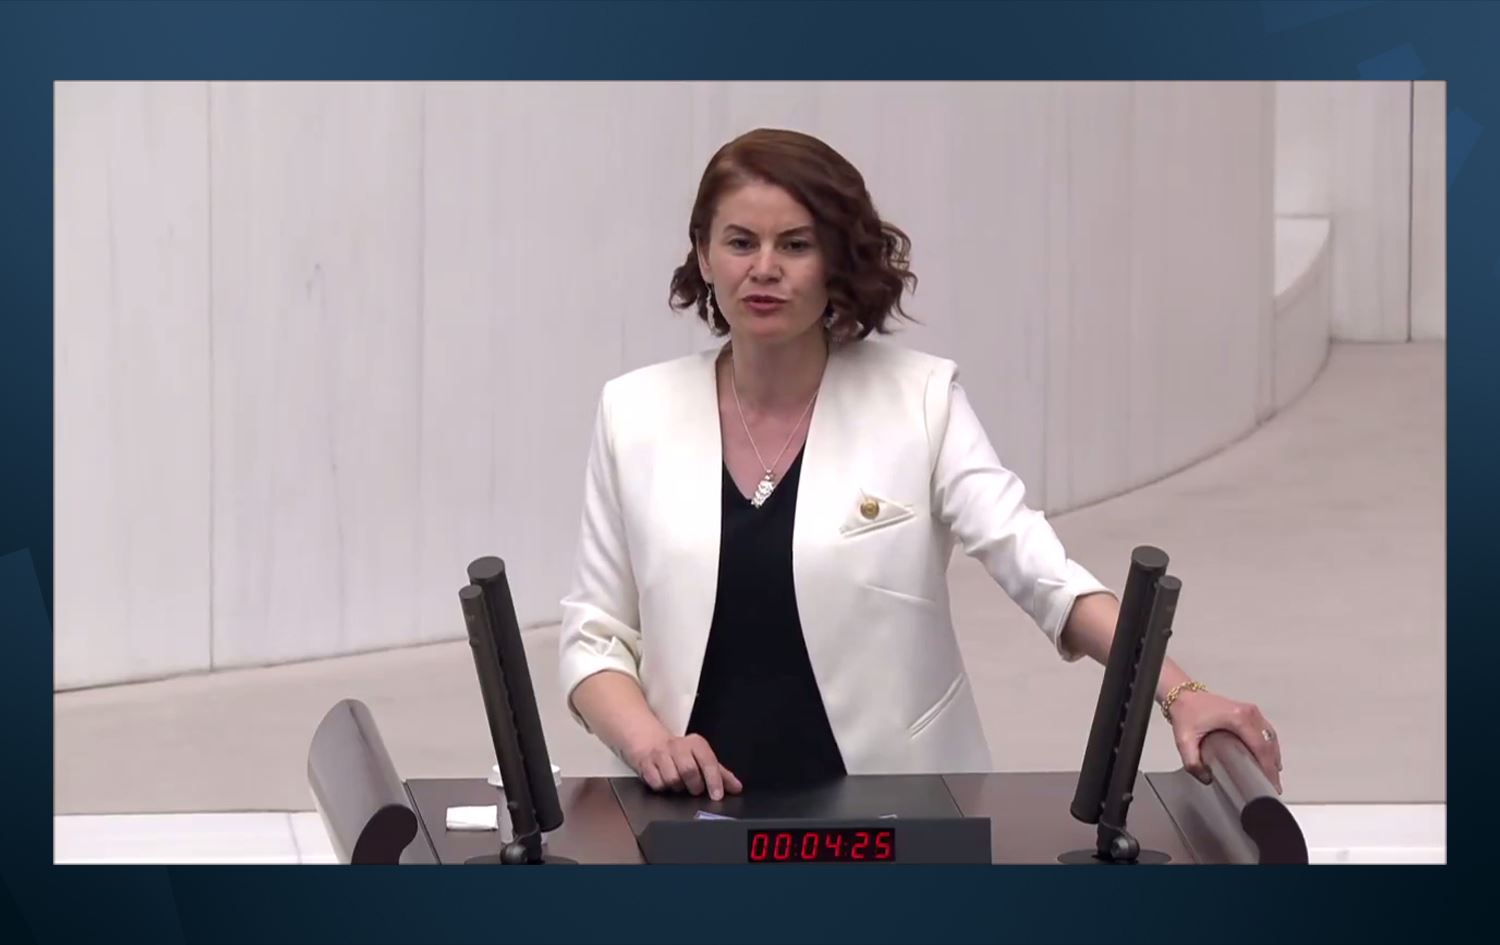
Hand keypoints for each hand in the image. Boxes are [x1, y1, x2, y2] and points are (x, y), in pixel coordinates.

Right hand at [626, 733, 743, 800]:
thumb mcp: (701, 758)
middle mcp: (678, 746)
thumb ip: (720, 774)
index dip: (714, 780)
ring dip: (677, 787)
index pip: (708, 761)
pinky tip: (664, 782)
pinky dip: (662, 788)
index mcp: (695, 744)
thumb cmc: (680, 753)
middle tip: (694, 789)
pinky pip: (657, 784)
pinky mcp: (645, 764)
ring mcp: (660, 754)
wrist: (649, 742)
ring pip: (672, 779)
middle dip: (694, 786)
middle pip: (689, 771)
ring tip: (678, 783)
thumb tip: (736, 788)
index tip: (717, 795)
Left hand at [1167, 690, 1282, 793]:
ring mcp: (1252, 711)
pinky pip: (1266, 732)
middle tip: (1272, 787)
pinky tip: (1267, 761)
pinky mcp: (1250, 713)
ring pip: (1271, 738)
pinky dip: (1269, 748)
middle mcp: (1249, 713)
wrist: (1183, 696)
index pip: (1261, 747)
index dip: (1268, 768)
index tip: (1269, 785)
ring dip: (1273, 758)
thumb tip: (1207, 779)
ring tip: (1270, 778)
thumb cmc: (1186, 713)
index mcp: (1238, 718)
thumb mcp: (1184, 740)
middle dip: (1272, 767)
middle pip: (1269, 744)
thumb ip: (1192, 762)